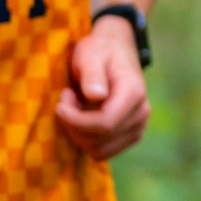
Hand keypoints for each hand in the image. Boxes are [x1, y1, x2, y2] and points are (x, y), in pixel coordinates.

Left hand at [56, 16, 150, 158]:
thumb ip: (92, 75)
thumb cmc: (100, 50)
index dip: (76, 120)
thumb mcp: (90, 55)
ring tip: (75, 106)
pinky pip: (103, 151)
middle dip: (75, 124)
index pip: (105, 123)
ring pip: (100, 150)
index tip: (60, 104)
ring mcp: (138, 125)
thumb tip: (96, 96)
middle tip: (67, 98)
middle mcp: (141, 112)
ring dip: (79, 133)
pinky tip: (83, 117)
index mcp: (134, 93)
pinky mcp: (131, 134)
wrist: (115, 49)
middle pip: (100, 139)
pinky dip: (87, 139)